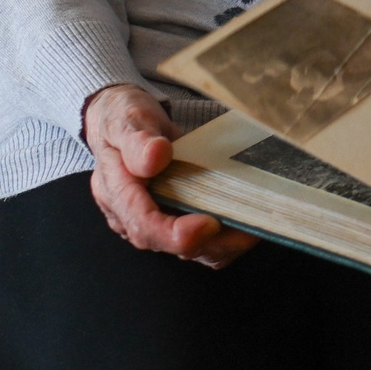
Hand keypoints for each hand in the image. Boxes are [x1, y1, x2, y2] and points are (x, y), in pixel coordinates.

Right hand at [83, 84, 257, 267]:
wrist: (122, 119)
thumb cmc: (124, 118)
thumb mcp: (126, 119)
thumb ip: (137, 141)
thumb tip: (155, 157)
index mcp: (115, 191)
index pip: (142, 224)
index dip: (174, 233)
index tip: (209, 224)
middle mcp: (129, 216)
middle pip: (168, 245)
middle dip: (209, 243)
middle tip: (248, 227)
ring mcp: (151, 222)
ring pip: (188, 251)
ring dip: (223, 244)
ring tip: (255, 225)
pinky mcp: (171, 223)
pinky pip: (199, 244)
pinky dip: (225, 239)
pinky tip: (248, 222)